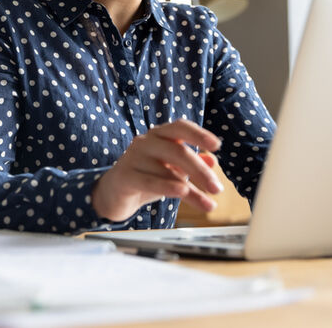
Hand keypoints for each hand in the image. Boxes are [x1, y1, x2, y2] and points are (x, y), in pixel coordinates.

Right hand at [91, 119, 223, 221]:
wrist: (114, 193)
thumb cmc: (146, 176)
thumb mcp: (172, 170)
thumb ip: (192, 164)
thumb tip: (213, 161)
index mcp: (159, 135)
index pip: (180, 127)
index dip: (199, 134)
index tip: (217, 145)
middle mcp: (145, 142)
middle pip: (178, 151)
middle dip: (200, 171)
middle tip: (217, 189)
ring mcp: (133, 157)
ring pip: (167, 171)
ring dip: (191, 190)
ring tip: (208, 204)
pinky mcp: (125, 176)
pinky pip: (150, 181)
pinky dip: (168, 187)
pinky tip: (183, 193)